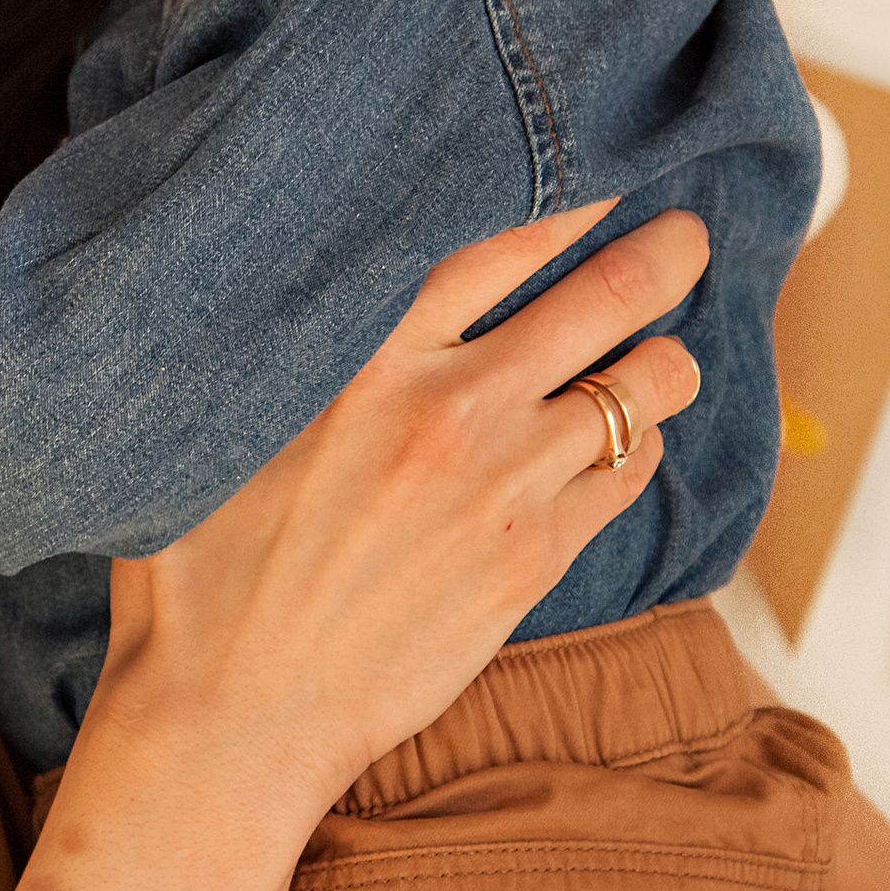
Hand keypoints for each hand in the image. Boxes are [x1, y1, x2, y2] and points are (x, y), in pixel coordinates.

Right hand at [81, 203, 706, 842]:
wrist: (233, 714)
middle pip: (601, 301)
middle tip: (686, 240)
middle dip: (660, 260)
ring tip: (662, 360)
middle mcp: (450, 409)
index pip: (500, 244)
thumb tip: (291, 289)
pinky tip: (624, 447)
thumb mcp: (216, 428)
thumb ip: (278, 353)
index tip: (612, 176)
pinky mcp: (534, 563)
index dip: (572, 201)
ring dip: (662, 366)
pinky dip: (639, 451)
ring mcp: (504, 488)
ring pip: (638, 392)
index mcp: (366, 358)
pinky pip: (627, 479)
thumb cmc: (203, 575)